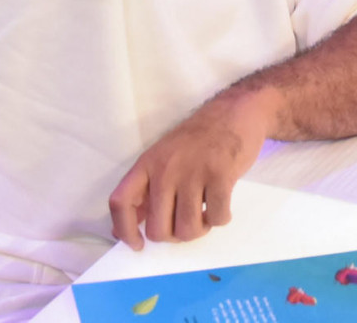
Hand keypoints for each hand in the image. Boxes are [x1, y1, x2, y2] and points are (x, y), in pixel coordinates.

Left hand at [108, 87, 276, 248]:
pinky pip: (217, 218)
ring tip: (205, 213)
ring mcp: (193, 172)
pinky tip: (222, 204)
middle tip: (186, 222)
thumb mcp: (164, 158)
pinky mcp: (221, 176)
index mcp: (147, 164)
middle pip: (158, 229)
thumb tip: (121, 230)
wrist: (235, 112)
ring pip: (188, 230)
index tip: (138, 245)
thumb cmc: (199, 139)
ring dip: (199, 229)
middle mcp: (166, 169)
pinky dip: (221, 218)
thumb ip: (145, 192)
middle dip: (174, 236)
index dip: (124, 230)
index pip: (121, 202)